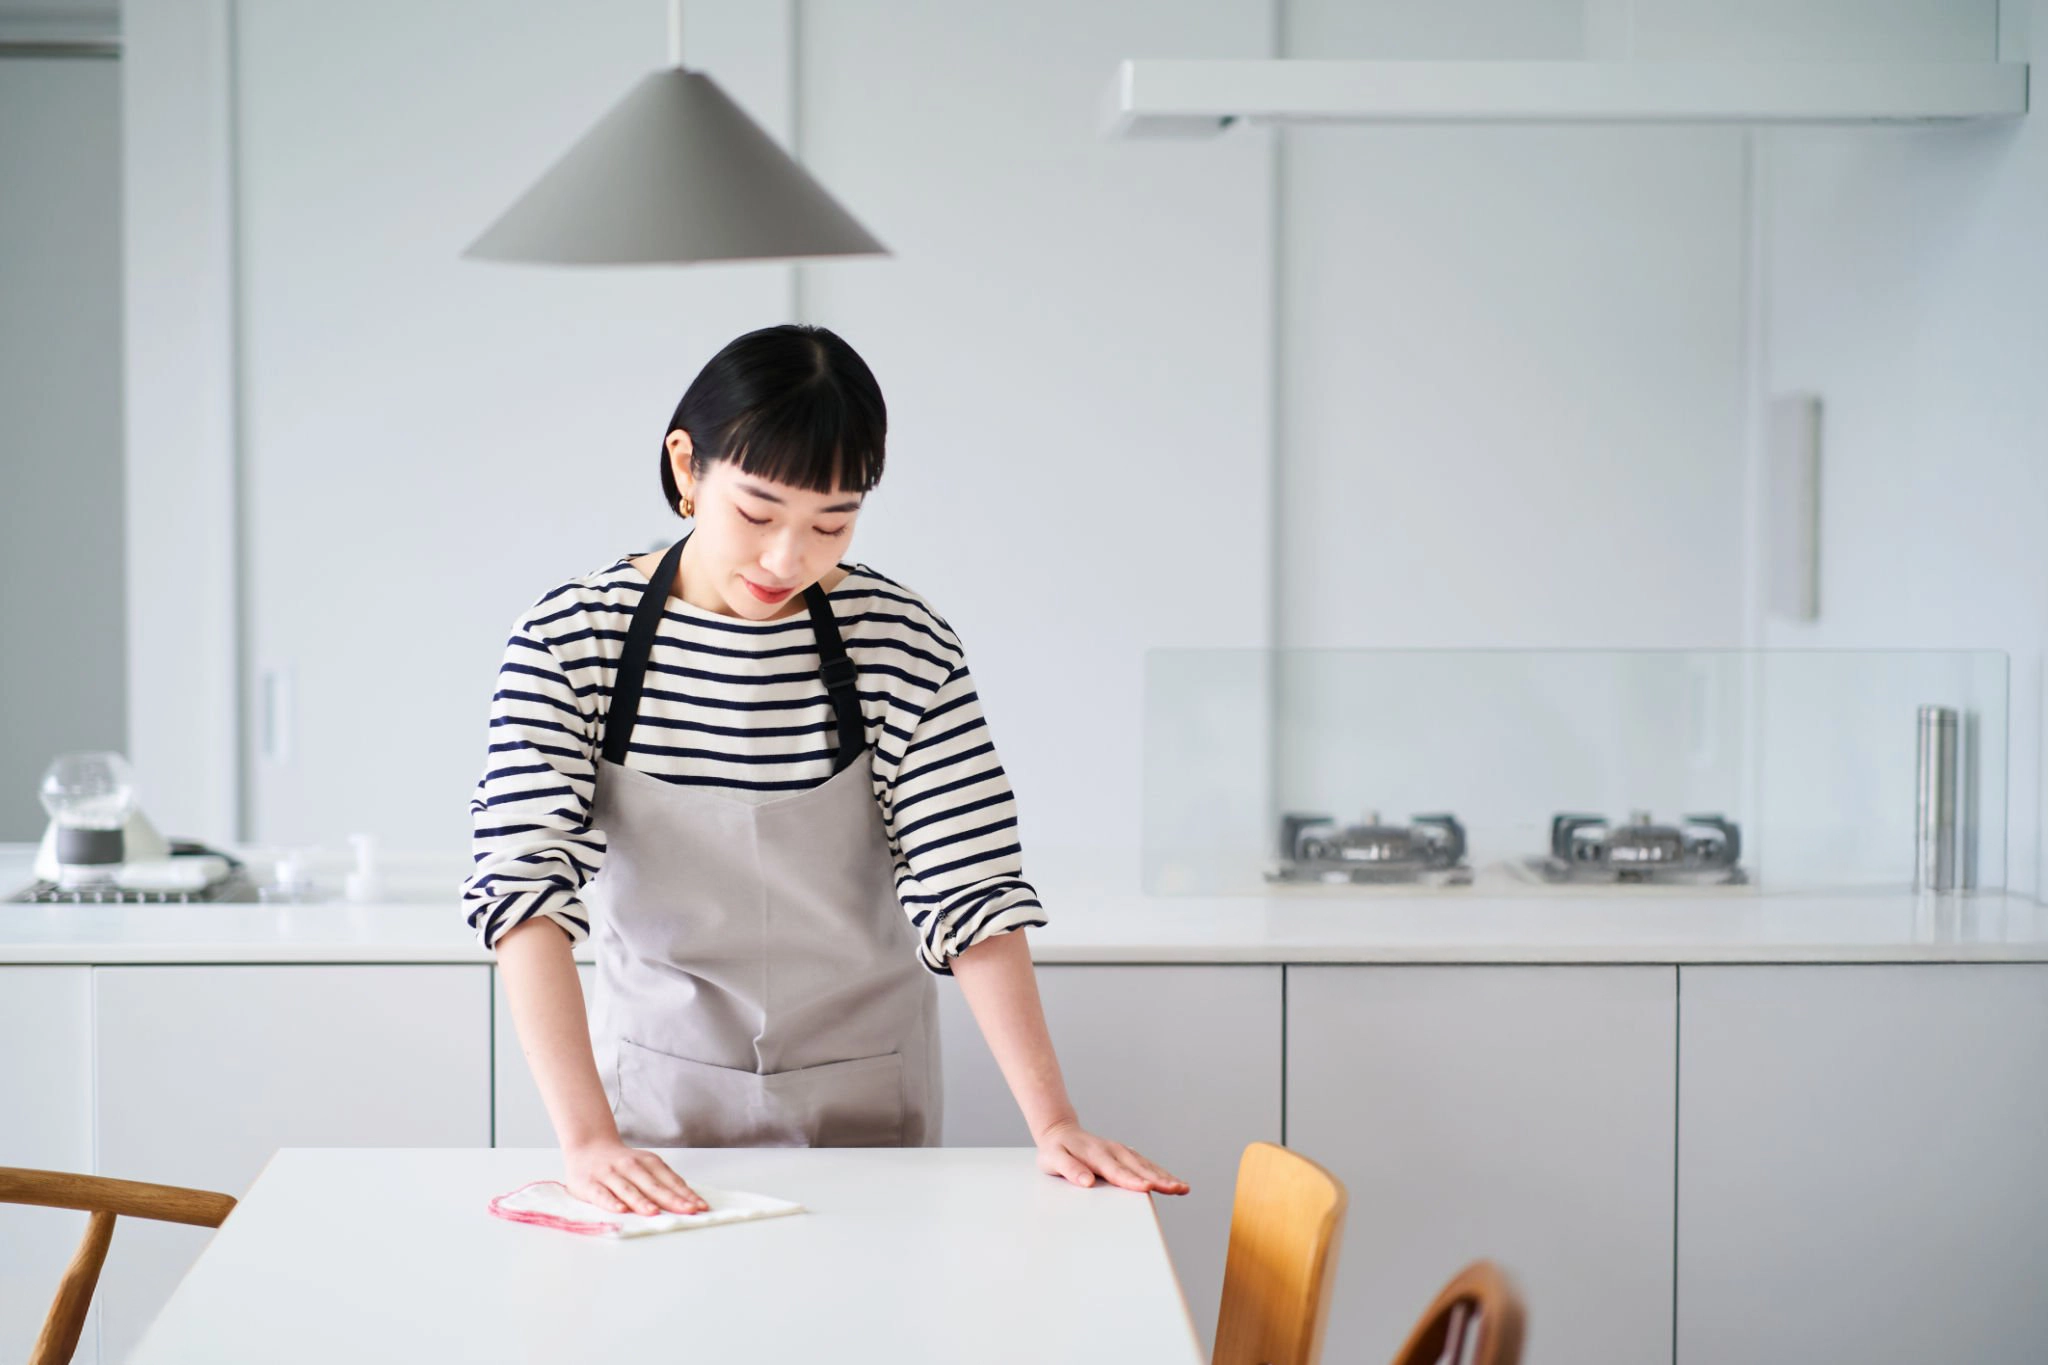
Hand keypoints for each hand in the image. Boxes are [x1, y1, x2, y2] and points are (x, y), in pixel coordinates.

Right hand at [564, 1138, 708, 1215]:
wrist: (587, 1147)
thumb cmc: (621, 1163)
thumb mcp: (644, 1166)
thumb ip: (661, 1182)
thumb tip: (686, 1200)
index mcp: (647, 1162)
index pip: (669, 1180)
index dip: (685, 1193)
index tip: (700, 1206)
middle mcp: (629, 1166)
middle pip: (653, 1185)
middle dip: (671, 1199)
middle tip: (687, 1210)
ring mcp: (609, 1174)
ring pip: (628, 1189)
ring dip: (641, 1201)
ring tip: (654, 1212)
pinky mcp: (589, 1184)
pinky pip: (601, 1194)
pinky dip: (611, 1202)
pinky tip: (621, 1210)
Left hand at [1034, 1119, 1189, 1194]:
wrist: (1060, 1132)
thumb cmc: (1056, 1150)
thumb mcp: (1053, 1160)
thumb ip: (1070, 1170)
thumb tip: (1087, 1182)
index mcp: (1096, 1154)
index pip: (1116, 1171)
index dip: (1132, 1180)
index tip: (1147, 1188)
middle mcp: (1113, 1151)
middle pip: (1138, 1168)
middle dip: (1158, 1179)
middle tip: (1176, 1189)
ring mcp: (1121, 1151)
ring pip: (1146, 1165)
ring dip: (1165, 1177)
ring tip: (1183, 1188)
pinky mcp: (1125, 1155)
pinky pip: (1146, 1164)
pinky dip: (1161, 1173)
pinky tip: (1174, 1183)